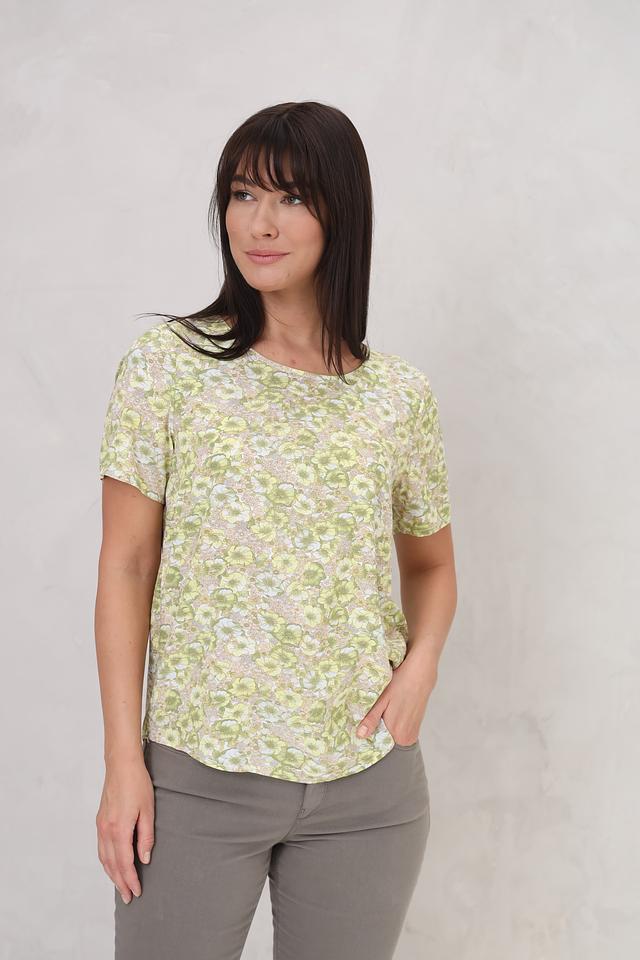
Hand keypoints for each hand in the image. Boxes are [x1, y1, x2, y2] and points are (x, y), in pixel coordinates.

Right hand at [96, 754, 154, 903]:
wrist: (121, 765)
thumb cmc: (138, 784)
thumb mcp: (148, 810)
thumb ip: (145, 836)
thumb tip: (144, 859)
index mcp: (119, 828)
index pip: (124, 862)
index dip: (130, 879)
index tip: (137, 891)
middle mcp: (106, 830)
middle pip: (112, 864)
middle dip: (120, 882)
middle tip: (129, 897)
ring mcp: (101, 825)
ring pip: (104, 858)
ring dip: (112, 874)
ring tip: (121, 886)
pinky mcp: (100, 821)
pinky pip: (101, 848)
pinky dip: (106, 861)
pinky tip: (112, 865)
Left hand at [355, 654, 436, 744]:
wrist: (421, 672)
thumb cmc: (401, 682)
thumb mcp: (382, 699)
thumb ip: (371, 719)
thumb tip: (360, 735)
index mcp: (398, 734)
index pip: (377, 744)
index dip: (368, 736)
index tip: (357, 730)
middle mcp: (407, 738)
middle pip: (385, 740)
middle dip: (375, 731)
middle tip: (366, 718)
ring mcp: (413, 733)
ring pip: (392, 735)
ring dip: (384, 727)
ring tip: (380, 712)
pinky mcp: (416, 727)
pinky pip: (399, 731)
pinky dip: (392, 724)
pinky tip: (390, 711)